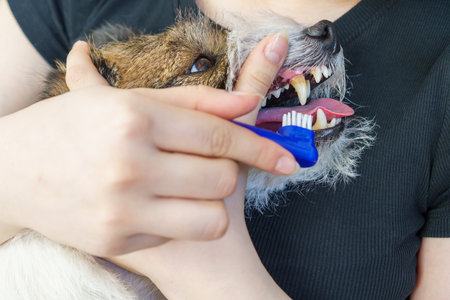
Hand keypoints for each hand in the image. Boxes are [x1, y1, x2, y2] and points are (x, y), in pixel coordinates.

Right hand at [0, 38, 295, 255]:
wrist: (12, 171)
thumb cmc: (74, 126)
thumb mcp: (130, 100)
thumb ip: (194, 100)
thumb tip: (247, 105)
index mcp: (135, 116)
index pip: (219, 133)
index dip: (259, 146)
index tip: (284, 158)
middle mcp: (128, 163)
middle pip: (221, 176)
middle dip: (228, 171)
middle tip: (210, 164)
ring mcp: (120, 206)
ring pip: (210, 215)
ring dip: (211, 201)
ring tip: (188, 187)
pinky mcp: (115, 239)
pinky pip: (178, 232)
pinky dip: (179, 218)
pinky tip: (156, 204)